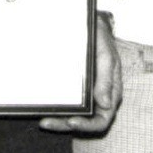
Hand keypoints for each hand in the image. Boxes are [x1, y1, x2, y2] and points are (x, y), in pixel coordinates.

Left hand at [40, 13, 121, 132]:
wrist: (90, 27)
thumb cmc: (101, 40)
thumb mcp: (106, 56)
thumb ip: (107, 80)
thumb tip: (106, 104)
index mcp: (111, 93)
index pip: (103, 119)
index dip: (88, 125)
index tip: (72, 120)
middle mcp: (98, 98)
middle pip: (84, 121)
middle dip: (65, 125)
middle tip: (48, 122)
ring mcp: (85, 95)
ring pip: (72, 116)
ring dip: (57, 120)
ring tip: (43, 119)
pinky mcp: (73, 90)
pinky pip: (65, 105)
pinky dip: (55, 110)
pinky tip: (42, 109)